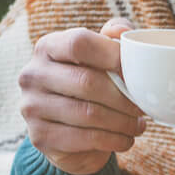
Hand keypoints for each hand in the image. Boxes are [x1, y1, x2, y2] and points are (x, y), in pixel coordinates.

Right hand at [18, 18, 145, 174]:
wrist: (66, 130)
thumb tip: (122, 33)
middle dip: (123, 97)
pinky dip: (113, 140)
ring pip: (89, 114)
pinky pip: (85, 138)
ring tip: (138, 125)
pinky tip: (125, 139)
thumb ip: (113, 36)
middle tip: (143, 107)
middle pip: (87, 81)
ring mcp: (32, 106)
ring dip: (122, 122)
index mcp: (47, 46)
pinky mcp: (39, 136)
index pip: (79, 43)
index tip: (137, 72)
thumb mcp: (100, 56)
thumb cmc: (88, 84)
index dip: (113, 55)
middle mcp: (32, 74)